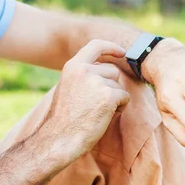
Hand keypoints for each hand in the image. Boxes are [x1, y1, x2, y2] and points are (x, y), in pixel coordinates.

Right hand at [43, 39, 129, 160]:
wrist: (59, 139)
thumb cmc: (64, 118)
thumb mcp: (67, 87)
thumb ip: (82, 75)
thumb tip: (103, 69)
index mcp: (73, 66)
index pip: (95, 45)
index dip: (111, 47)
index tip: (122, 52)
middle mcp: (84, 70)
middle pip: (112, 70)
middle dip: (111, 86)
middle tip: (96, 104)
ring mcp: (97, 81)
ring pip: (118, 85)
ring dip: (114, 98)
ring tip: (97, 112)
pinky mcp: (108, 96)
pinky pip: (124, 97)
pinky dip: (119, 108)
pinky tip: (104, 117)